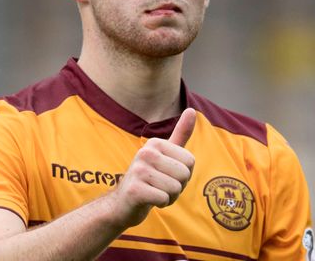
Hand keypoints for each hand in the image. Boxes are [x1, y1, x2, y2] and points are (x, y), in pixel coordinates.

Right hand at [108, 108, 196, 227]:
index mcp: (155, 143)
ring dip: (169, 196)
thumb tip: (192, 110)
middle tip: (161, 186)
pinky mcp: (135, 190)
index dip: (184, 174)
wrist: (122, 203)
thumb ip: (180, 134)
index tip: (167, 174)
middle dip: (178, 186)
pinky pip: (164, 199)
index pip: (190, 161)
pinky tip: (149, 200)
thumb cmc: (149, 178)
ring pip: (175, 188)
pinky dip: (161, 203)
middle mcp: (145, 153)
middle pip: (184, 174)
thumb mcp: (165, 154)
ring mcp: (138, 171)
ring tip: (155, 192)